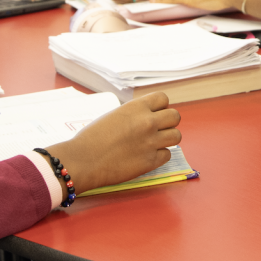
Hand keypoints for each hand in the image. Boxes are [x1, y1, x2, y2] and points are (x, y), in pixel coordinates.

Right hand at [46, 92, 181, 191]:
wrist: (83, 160)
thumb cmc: (91, 138)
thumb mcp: (114, 115)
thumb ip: (133, 114)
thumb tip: (146, 116)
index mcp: (136, 107)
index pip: (163, 98)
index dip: (160, 106)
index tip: (154, 113)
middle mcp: (147, 122)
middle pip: (175, 116)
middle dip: (167, 122)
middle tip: (157, 129)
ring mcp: (151, 142)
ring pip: (176, 136)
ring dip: (167, 139)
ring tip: (155, 143)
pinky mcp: (150, 161)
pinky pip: (167, 155)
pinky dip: (159, 156)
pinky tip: (147, 156)